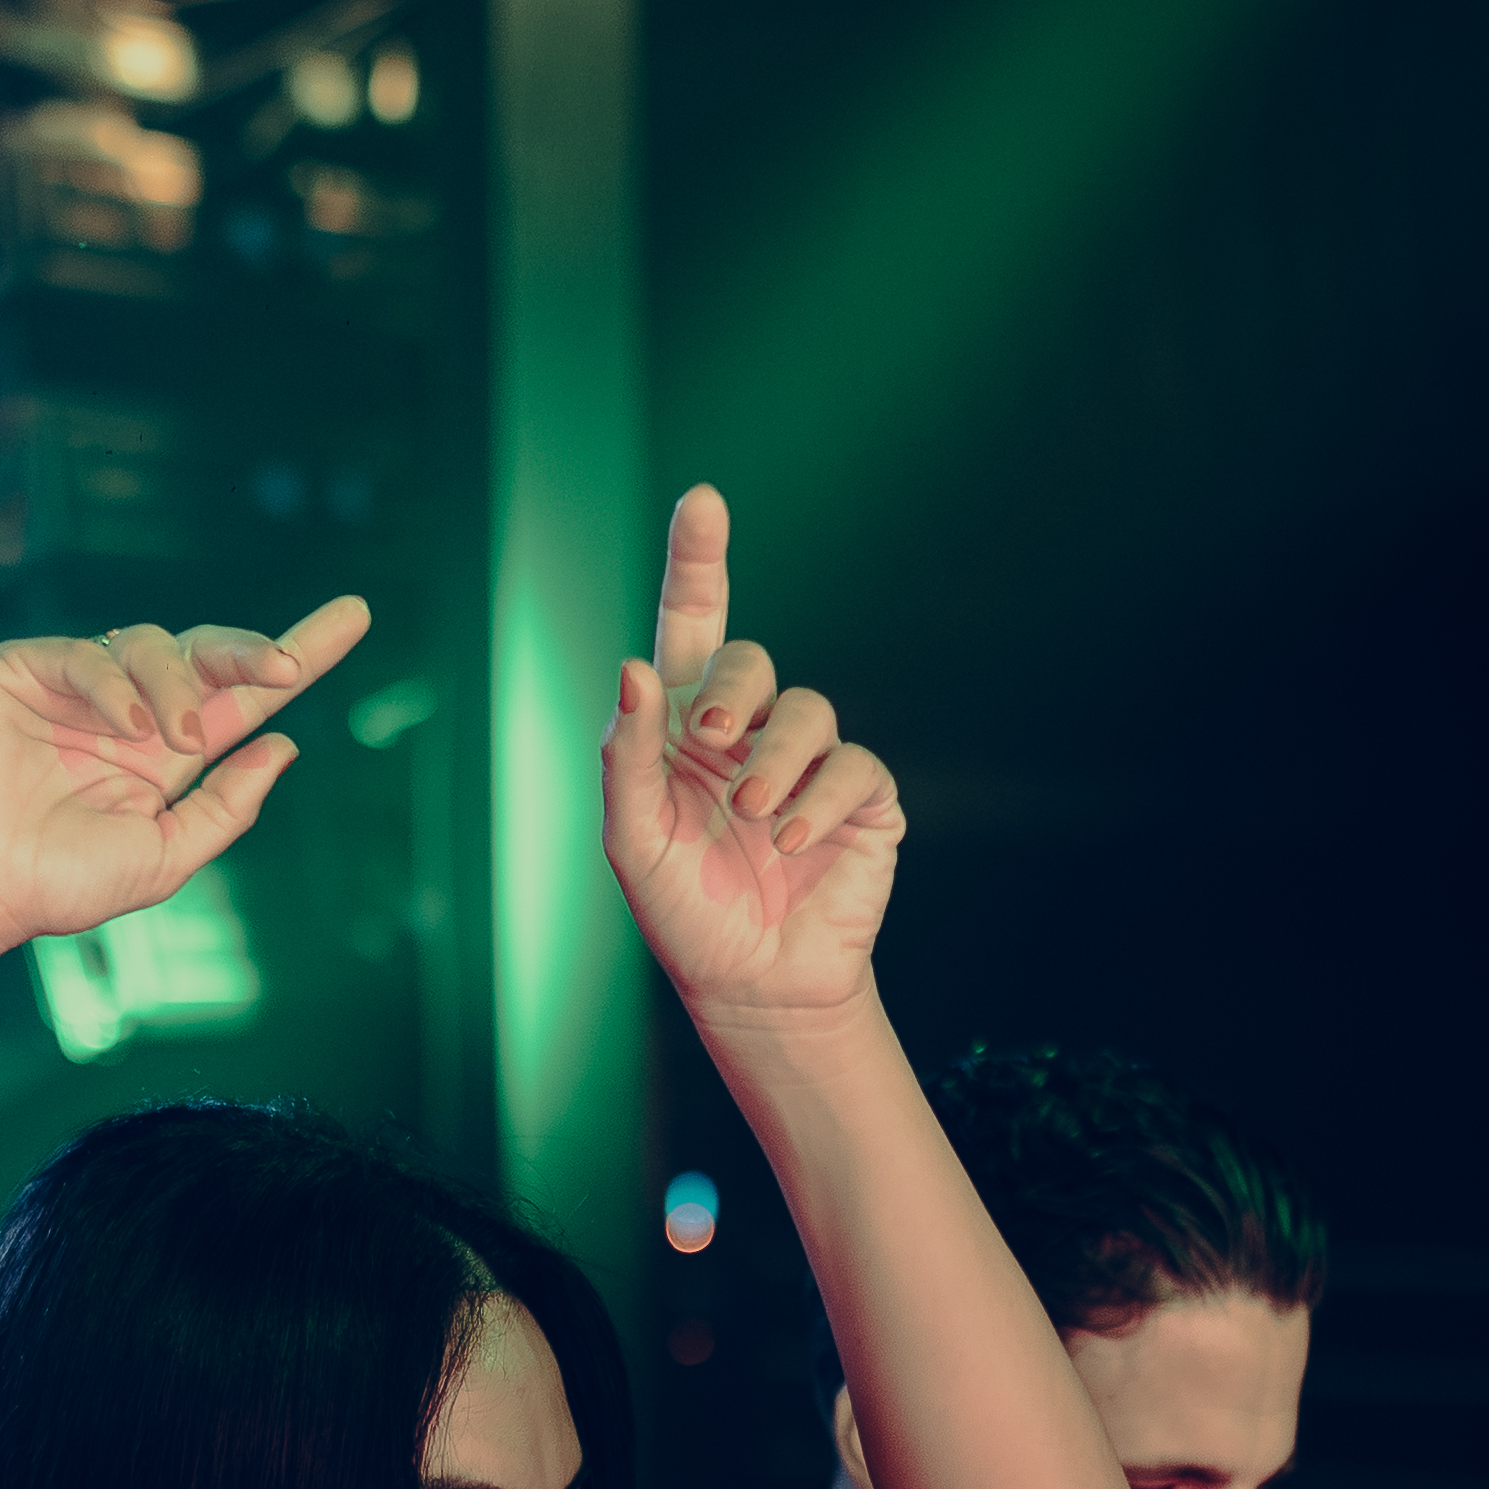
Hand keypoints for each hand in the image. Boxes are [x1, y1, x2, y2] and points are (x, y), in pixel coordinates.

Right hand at [0, 600, 371, 989]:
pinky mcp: (22, 670)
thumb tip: (283, 746)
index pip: (240, 698)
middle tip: (283, 665)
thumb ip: (226, 806)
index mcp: (162, 758)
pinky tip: (123, 725)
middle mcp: (125, 714)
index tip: (354, 619)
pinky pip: (87, 653)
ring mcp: (75, 688)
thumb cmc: (59, 885)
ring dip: (176, 686)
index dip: (294, 660)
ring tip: (171, 739)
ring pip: (152, 645)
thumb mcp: (166, 857)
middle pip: (206, 654)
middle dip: (252, 650)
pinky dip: (114, 684)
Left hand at [602, 484, 902, 1027]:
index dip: (699, 561)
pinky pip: (853, 768)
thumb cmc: (685, 913)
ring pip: (809, 709)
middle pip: (751, 661)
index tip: (704, 501)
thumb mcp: (633, 840)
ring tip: (756, 816)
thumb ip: (626, 756)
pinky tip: (794, 842)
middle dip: (731, 690)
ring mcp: (807, 764)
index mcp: (685, 729)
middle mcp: (748, 733)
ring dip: (776, 758)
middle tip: (710, 738)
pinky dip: (821, 802)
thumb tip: (631, 667)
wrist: (753, 987)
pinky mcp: (862, 799)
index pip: (694, 627)